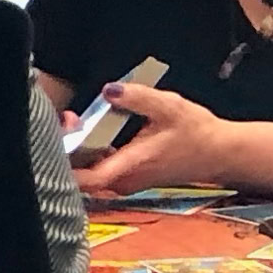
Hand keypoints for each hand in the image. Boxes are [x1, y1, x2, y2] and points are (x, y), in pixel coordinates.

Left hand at [72, 81, 236, 198]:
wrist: (218, 153)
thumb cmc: (196, 131)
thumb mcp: (169, 107)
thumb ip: (137, 98)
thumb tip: (108, 90)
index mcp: (130, 166)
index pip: (86, 180)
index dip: (64, 165)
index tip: (54, 143)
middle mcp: (122, 181)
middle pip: (79, 174)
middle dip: (67, 147)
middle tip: (68, 120)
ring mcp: (123, 183)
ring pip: (87, 171)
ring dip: (77, 148)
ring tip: (75, 121)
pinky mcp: (125, 179)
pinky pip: (98, 168)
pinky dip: (89, 151)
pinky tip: (89, 130)